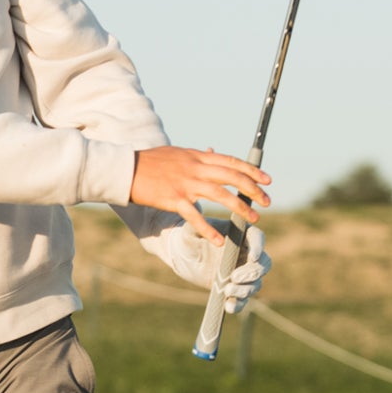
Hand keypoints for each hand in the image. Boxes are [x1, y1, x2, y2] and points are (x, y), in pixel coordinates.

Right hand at [130, 146, 272, 248]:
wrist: (124, 169)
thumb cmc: (149, 162)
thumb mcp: (176, 153)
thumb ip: (196, 156)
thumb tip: (212, 152)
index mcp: (197, 157)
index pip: (231, 162)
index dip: (252, 171)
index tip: (267, 180)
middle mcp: (195, 169)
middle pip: (232, 177)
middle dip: (253, 190)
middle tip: (267, 201)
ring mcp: (185, 184)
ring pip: (221, 195)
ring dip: (240, 207)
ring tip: (253, 219)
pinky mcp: (173, 199)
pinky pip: (195, 216)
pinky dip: (209, 229)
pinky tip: (219, 240)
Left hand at [155, 223, 272, 310]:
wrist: (185, 254)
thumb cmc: (190, 237)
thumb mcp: (190, 231)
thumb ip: (199, 229)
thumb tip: (211, 234)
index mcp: (242, 234)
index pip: (257, 238)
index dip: (259, 247)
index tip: (253, 257)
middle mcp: (248, 253)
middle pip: (263, 263)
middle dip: (253, 272)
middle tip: (235, 277)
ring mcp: (244, 272)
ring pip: (255, 283)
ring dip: (245, 289)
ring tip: (227, 289)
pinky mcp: (236, 287)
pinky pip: (243, 299)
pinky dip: (238, 304)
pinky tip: (228, 306)